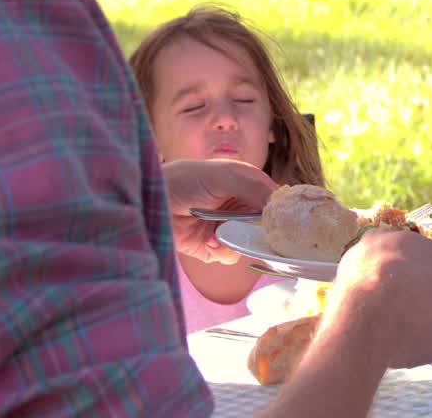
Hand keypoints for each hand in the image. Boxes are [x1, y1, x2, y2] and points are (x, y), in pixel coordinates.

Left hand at [163, 159, 277, 263]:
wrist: (150, 201)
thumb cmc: (186, 180)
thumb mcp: (223, 176)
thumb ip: (252, 188)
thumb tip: (276, 206)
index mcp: (247, 185)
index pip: (274, 200)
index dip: (280, 212)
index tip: (281, 223)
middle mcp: (240, 207)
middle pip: (265, 226)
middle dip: (258, 232)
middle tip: (247, 232)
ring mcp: (227, 227)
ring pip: (249, 243)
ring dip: (237, 242)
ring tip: (218, 235)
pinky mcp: (212, 246)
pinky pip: (230, 255)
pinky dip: (222, 251)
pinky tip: (208, 242)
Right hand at [324, 229, 431, 368]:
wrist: (364, 313)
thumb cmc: (371, 271)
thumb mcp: (374, 241)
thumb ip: (389, 241)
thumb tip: (385, 241)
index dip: (423, 272)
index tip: (407, 278)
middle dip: (424, 298)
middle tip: (398, 300)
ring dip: (418, 323)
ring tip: (390, 322)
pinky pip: (423, 347)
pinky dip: (410, 345)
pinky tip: (390, 339)